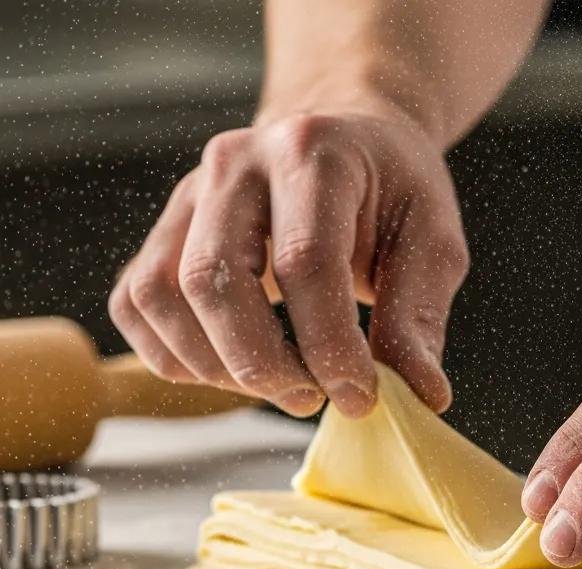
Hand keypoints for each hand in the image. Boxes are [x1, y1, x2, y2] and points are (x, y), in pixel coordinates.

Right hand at [109, 110, 468, 417]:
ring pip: (160, 295)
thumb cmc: (391, 194)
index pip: (304, 260)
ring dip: (217, 366)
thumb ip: (419, 317)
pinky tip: (237, 370)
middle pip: (212, 279)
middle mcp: (234, 164)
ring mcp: (187, 196)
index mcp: (312, 153)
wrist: (343, 143)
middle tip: (313, 400)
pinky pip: (137, 306)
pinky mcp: (164, 233)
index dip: (328, 345)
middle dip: (262, 364)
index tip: (360, 398)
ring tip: (283, 385)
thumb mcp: (432, 243)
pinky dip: (177, 357)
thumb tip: (422, 394)